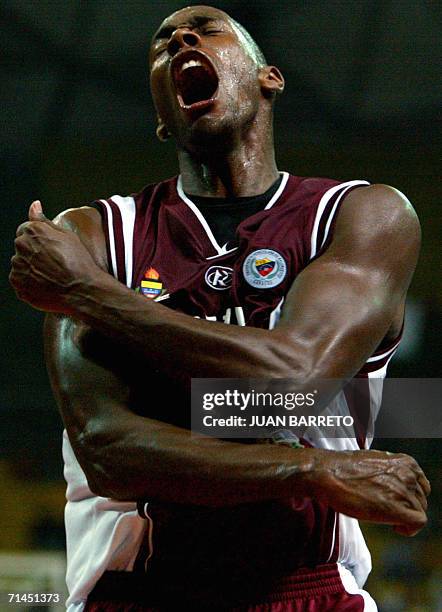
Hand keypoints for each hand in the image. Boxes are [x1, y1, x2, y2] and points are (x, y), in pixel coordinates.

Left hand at [9, 201, 100, 313]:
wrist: (82, 290)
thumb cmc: (79, 261)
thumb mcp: (66, 235)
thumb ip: (44, 220)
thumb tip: (34, 205)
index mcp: (32, 230)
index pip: (25, 230)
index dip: (39, 239)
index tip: (50, 249)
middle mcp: (21, 246)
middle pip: (22, 247)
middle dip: (33, 253)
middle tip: (53, 263)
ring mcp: (18, 267)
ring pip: (20, 265)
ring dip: (31, 268)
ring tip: (51, 276)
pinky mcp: (18, 285)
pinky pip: (20, 282)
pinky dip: (30, 283)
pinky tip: (46, 285)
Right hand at [311, 449, 429, 535]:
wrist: (330, 474)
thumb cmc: (344, 468)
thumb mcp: (374, 461)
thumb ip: (391, 471)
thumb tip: (393, 484)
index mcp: (405, 461)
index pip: (422, 485)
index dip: (411, 496)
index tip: (399, 501)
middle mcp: (409, 474)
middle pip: (421, 500)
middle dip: (407, 507)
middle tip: (388, 511)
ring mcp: (405, 491)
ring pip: (419, 511)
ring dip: (405, 518)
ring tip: (386, 518)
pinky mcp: (398, 509)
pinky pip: (418, 523)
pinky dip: (409, 529)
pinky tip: (395, 528)